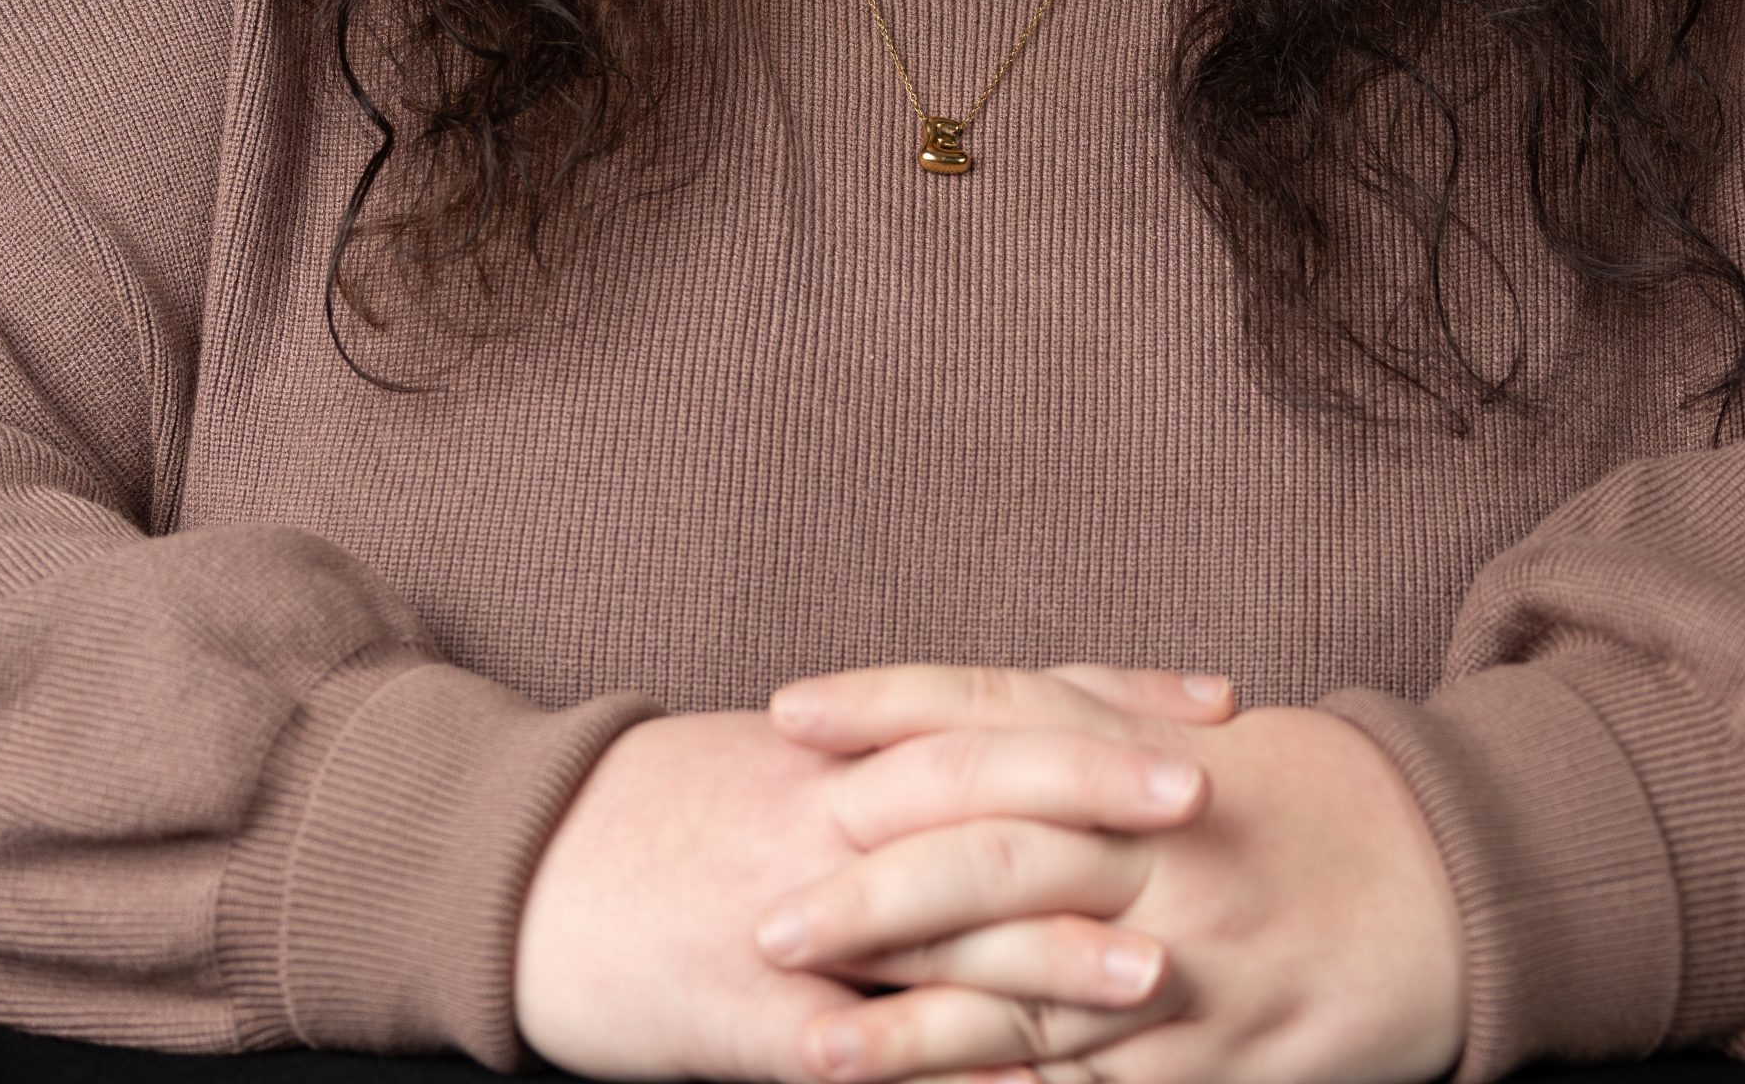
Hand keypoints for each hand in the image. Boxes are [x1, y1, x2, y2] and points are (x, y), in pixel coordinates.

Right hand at [511, 666, 1240, 1080]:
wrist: (525, 864)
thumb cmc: (673, 811)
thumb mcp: (790, 761)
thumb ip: (902, 756)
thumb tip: (1027, 745)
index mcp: (848, 747)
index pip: (1002, 704)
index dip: (1110, 698)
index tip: (1218, 702)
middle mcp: (828, 811)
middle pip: (977, 783)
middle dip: (1095, 787)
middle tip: (1207, 795)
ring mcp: (788, 914)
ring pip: (930, 921)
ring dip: (1044, 949)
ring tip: (1154, 970)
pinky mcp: (740, 1014)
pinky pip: (845, 1051)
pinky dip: (932, 1074)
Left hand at [756, 666, 1468, 1083]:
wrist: (1458, 879)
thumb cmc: (1310, 796)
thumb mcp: (1195, 734)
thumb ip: (1083, 724)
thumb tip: (958, 722)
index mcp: (1142, 746)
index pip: (990, 708)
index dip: (883, 705)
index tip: (786, 712)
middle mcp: (1155, 841)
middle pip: (988, 851)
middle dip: (870, 885)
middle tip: (767, 913)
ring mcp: (1185, 954)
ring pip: (1023, 984)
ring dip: (905, 1019)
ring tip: (806, 1038)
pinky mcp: (1210, 1058)